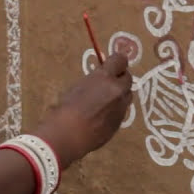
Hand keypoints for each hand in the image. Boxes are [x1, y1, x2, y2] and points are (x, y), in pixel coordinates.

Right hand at [32, 52, 133, 169]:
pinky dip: (115, 109)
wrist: (69, 134)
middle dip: (120, 78)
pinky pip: (122, 110)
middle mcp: (117, 90)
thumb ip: (94, 80)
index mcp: (104, 77)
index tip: (112, 64)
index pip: (120, 60)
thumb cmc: (66, 108)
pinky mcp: (120, 121)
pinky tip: (102, 115)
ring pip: (127, 95)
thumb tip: (100, 80)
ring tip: (106, 100)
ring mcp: (121, 107)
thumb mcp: (78, 86)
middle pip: (128, 78)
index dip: (117, 61)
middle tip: (109, 82)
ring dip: (120, 94)